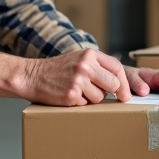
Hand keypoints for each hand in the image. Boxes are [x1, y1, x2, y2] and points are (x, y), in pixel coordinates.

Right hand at [17, 49, 131, 105]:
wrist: (32, 76)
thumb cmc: (58, 70)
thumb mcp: (79, 59)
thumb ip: (99, 66)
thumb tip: (121, 84)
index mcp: (90, 54)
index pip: (117, 68)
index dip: (124, 83)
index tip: (125, 94)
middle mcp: (86, 65)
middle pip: (113, 84)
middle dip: (110, 92)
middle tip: (98, 92)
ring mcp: (78, 80)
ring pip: (100, 97)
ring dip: (92, 98)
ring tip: (77, 90)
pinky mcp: (71, 94)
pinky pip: (87, 104)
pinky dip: (80, 103)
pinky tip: (69, 95)